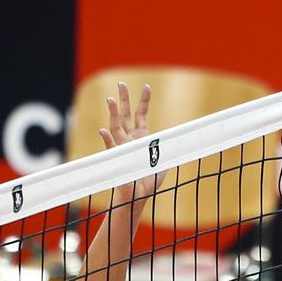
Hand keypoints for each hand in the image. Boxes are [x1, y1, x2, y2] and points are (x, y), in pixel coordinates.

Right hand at [100, 82, 164, 198]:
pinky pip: (110, 148)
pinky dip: (106, 140)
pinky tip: (102, 131)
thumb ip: (166, 151)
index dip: (144, 101)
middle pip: (125, 115)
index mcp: (141, 138)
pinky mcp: (116, 159)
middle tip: (121, 84)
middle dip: (123, 99)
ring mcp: (121, 148)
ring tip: (110, 99)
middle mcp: (129, 139)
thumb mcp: (163, 164)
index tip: (147, 87)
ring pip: (115, 126)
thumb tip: (179, 143)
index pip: (141, 115)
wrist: (138, 197)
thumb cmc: (149, 182)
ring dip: (113, 113)